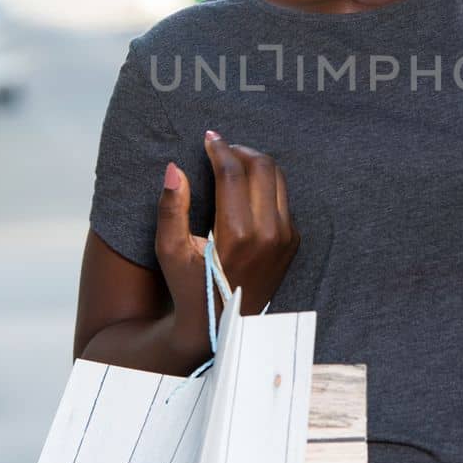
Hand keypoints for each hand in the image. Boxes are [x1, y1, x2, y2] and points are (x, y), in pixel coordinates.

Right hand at [154, 130, 298, 338]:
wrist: (222, 325)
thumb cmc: (190, 286)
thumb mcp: (169, 251)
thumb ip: (171, 208)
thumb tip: (174, 168)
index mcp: (239, 233)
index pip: (234, 172)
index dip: (220, 149)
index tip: (209, 138)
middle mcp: (269, 233)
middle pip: (263, 167)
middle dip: (240, 151)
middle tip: (221, 149)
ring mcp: (285, 238)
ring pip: (278, 179)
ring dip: (256, 165)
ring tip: (232, 163)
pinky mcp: (293, 243)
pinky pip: (283, 200)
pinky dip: (265, 186)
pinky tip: (245, 190)